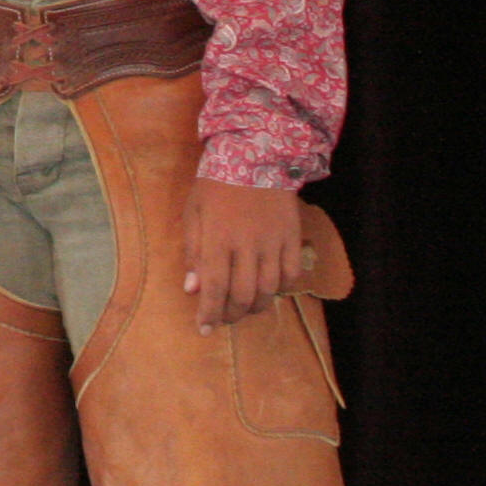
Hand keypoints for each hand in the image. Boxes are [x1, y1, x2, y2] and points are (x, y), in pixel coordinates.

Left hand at [182, 177, 304, 333]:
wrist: (256, 156)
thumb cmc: (216, 185)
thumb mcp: (194, 213)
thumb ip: (193, 252)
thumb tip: (192, 289)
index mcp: (218, 238)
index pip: (214, 286)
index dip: (209, 313)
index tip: (203, 330)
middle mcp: (247, 244)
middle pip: (243, 294)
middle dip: (231, 314)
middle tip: (222, 320)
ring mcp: (273, 242)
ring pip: (269, 290)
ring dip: (255, 307)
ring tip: (242, 309)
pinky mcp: (292, 238)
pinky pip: (290, 275)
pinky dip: (280, 290)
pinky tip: (268, 290)